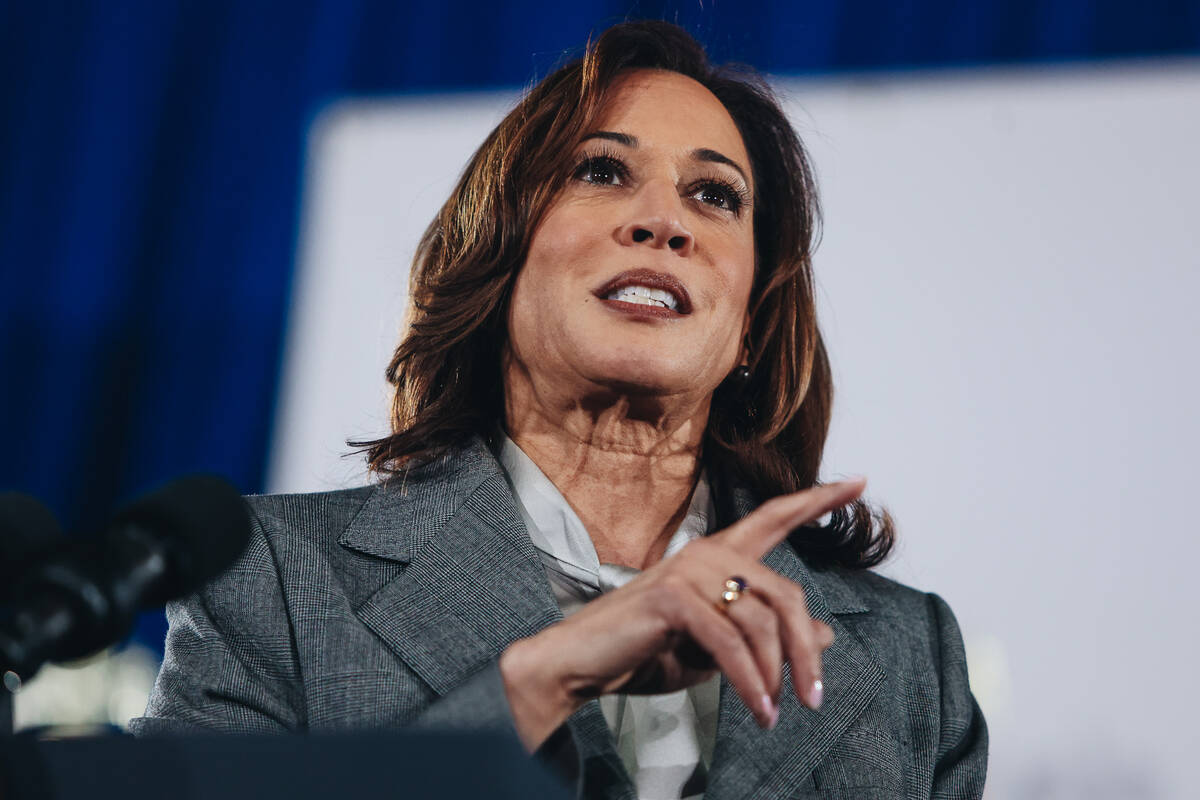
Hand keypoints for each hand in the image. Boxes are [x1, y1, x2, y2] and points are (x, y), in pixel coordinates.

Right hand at [499, 477, 865, 749]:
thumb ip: (764, 635)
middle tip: (813, 698)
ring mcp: (687, 572)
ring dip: (775, 676)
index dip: (817, 500)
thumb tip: (825, 635)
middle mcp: (706, 553)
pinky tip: (757, 709)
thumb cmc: (646, 651)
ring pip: (762, 623)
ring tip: (774, 712)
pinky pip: (729, 643)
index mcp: (716, 556)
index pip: (774, 518)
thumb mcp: (717, 648)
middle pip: (785, 593)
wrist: (581, 663)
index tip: (859, 483)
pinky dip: (749, 682)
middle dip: (804, 651)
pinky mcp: (671, 599)